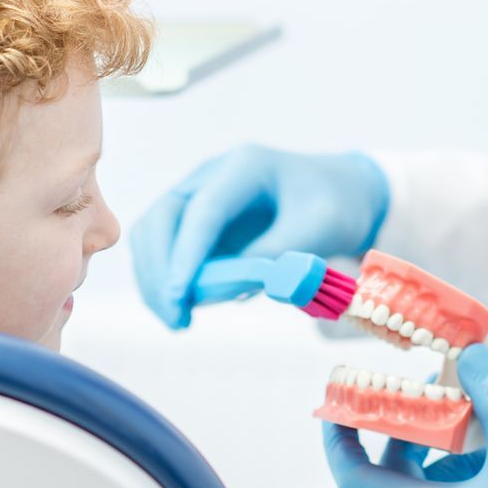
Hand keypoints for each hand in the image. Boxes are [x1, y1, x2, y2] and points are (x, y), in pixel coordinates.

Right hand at [130, 146, 389, 328]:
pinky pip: (162, 249)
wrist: (337, 194)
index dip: (187, 254)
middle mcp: (210, 177)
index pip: (203, 210)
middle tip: (176, 317)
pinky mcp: (192, 223)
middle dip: (161, 271)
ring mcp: (197, 198)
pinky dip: (163, 279)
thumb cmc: (332, 206)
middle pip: (162, 218)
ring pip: (151, 234)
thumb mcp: (319, 230)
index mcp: (245, 167)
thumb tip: (229, 286)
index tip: (180, 296)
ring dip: (154, 279)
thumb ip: (277, 255)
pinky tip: (182, 307)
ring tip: (178, 320)